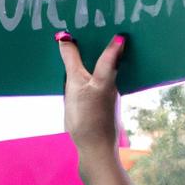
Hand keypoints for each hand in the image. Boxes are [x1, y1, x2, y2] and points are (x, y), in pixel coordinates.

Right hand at [57, 33, 125, 172]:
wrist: (96, 150)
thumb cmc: (86, 116)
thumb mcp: (75, 86)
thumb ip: (71, 61)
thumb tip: (65, 38)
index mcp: (106, 79)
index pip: (109, 56)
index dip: (112, 44)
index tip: (119, 34)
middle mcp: (110, 89)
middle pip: (108, 67)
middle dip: (105, 56)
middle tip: (99, 45)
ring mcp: (107, 104)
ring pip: (101, 82)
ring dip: (94, 73)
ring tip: (82, 68)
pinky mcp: (101, 116)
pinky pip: (95, 96)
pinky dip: (88, 89)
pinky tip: (79, 96)